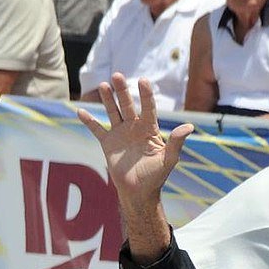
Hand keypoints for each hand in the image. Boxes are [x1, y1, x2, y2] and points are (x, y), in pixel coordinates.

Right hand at [75, 74, 192, 209]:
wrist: (138, 192)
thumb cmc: (156, 177)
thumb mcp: (168, 160)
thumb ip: (176, 143)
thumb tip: (189, 126)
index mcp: (149, 130)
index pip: (148, 108)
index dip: (146, 95)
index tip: (143, 80)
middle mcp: (134, 128)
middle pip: (128, 105)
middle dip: (123, 91)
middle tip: (118, 75)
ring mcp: (120, 134)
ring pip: (113, 112)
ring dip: (108, 99)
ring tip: (103, 85)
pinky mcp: (108, 143)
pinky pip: (97, 130)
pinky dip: (89, 122)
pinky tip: (80, 111)